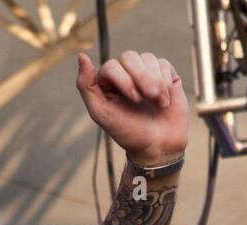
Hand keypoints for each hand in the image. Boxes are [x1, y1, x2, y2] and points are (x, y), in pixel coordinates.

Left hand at [75, 51, 187, 166]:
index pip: (112, 65)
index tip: (134, 100)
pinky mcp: (165, 76)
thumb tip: (81, 55)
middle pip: (130, 57)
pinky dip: (166, 82)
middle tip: (148, 98)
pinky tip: (165, 100)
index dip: (124, 80)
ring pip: (148, 58)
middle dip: (141, 77)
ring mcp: (146, 74)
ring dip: (155, 81)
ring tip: (159, 103)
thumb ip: (86, 85)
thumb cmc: (128, 133)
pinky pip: (164, 64)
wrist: (159, 147)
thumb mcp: (101, 113)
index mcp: (108, 82)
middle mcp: (126, 74)